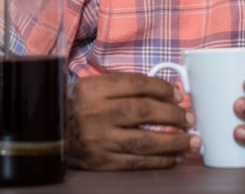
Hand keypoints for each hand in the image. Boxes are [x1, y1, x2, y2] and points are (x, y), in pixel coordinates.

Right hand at [66, 72, 196, 170]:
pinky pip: (137, 162)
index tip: (179, 96)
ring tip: (192, 141)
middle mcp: (95, 114)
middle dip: (173, 115)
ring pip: (144, 141)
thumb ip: (127, 86)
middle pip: (143, 111)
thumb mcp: (95, 87)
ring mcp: (98, 140)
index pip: (136, 84)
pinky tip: (174, 157)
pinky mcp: (102, 162)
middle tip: (190, 119)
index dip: (162, 89)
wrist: (52, 133)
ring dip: (174, 142)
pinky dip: (159, 160)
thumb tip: (171, 95)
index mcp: (93, 89)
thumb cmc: (82, 107)